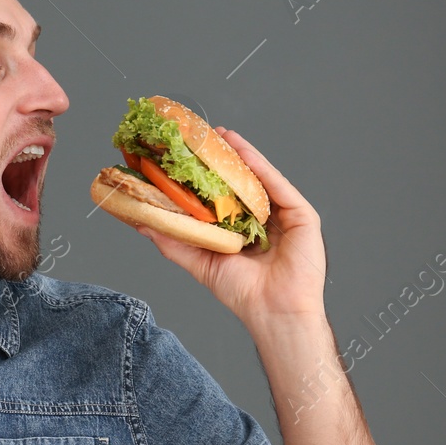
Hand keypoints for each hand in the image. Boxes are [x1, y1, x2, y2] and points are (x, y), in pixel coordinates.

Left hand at [136, 127, 326, 326]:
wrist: (272, 310)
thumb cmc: (242, 293)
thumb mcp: (201, 261)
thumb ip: (175, 241)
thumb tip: (143, 223)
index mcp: (244, 231)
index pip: (225, 197)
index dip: (207, 177)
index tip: (188, 157)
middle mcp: (265, 221)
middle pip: (243, 183)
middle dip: (224, 159)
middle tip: (203, 136)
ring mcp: (285, 217)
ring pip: (261, 179)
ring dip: (241, 154)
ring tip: (221, 134)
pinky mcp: (302, 215)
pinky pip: (278, 185)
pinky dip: (260, 166)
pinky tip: (243, 150)